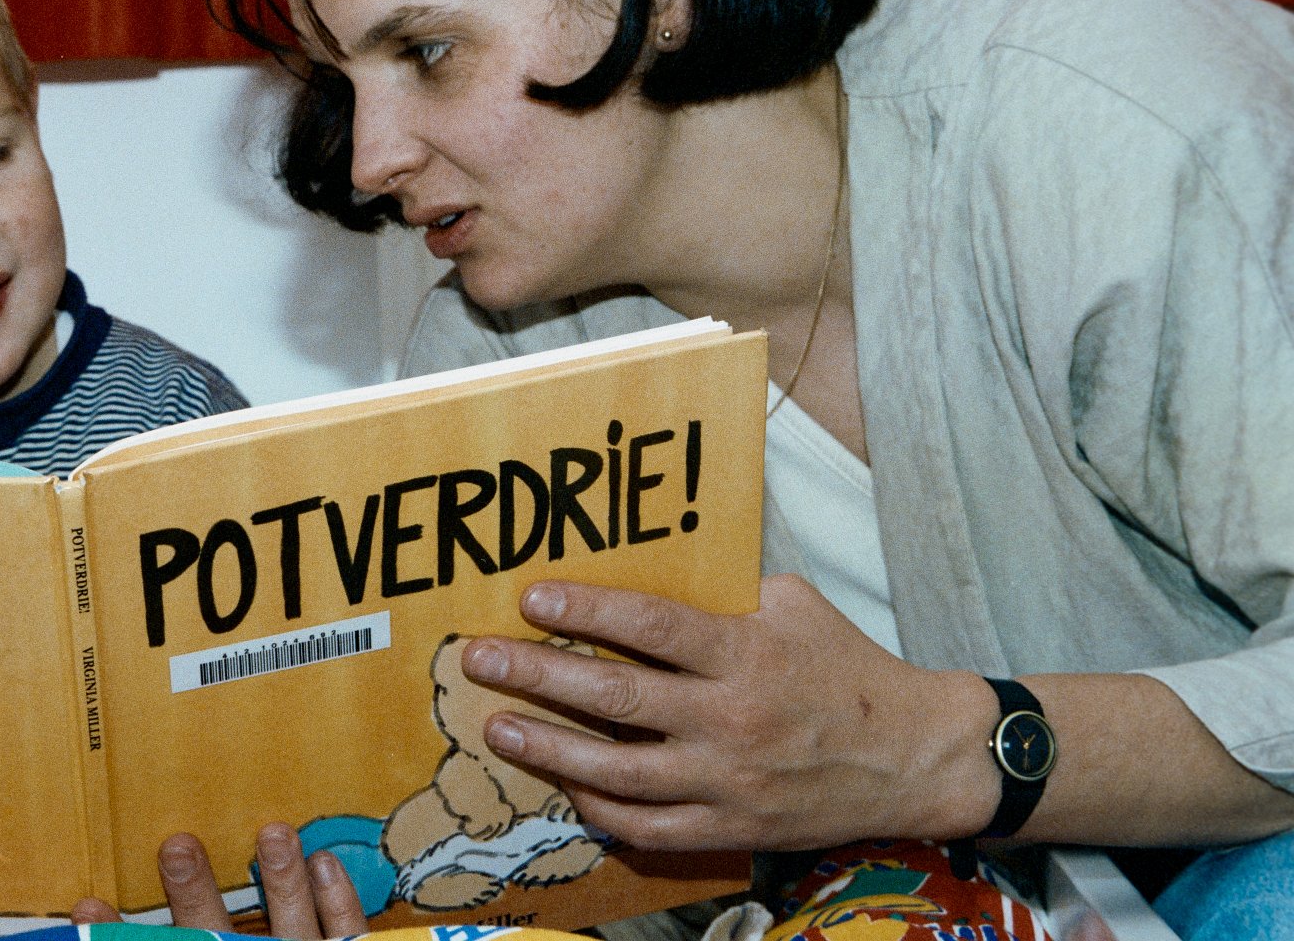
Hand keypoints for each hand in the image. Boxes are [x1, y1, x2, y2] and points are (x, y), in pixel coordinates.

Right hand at [71, 823, 367, 938]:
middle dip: (195, 894)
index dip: (118, 936)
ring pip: (294, 927)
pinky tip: (326, 862)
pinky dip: (339, 902)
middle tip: (178, 846)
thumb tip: (103, 930)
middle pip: (217, 938)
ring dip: (283, 880)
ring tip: (276, 833)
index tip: (87, 905)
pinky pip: (348, 936)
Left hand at [457, 575, 994, 850]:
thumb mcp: (794, 604)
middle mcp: (731, 719)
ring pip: (618, 773)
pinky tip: (564, 783)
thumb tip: (653, 566)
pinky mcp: (731, 827)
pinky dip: (598, 808)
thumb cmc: (847, 670)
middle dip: (537, 676)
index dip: (586, 611)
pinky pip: (648, 828)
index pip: (651, 628)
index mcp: (746, 653)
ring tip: (498, 728)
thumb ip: (724, 594)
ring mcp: (728, 781)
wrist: (913, 757)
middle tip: (480, 658)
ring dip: (548, 749)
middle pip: (616, 699)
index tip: (532, 598)